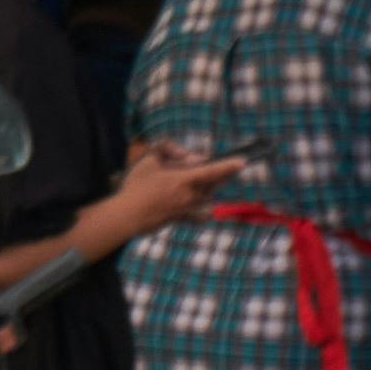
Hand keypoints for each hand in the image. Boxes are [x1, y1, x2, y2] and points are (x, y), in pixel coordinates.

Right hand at [98, 147, 237, 242]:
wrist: (127, 216)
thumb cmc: (137, 186)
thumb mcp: (149, 159)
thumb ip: (171, 150)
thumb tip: (192, 158)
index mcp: (183, 180)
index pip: (212, 171)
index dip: (229, 166)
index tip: (243, 162)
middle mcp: (190, 195)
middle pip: (214, 183)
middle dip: (221, 174)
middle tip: (222, 167)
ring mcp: (188, 209)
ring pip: (208, 196)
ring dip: (209, 188)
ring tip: (197, 182)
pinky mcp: (183, 219)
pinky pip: (201, 214)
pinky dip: (205, 208)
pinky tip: (204, 204)